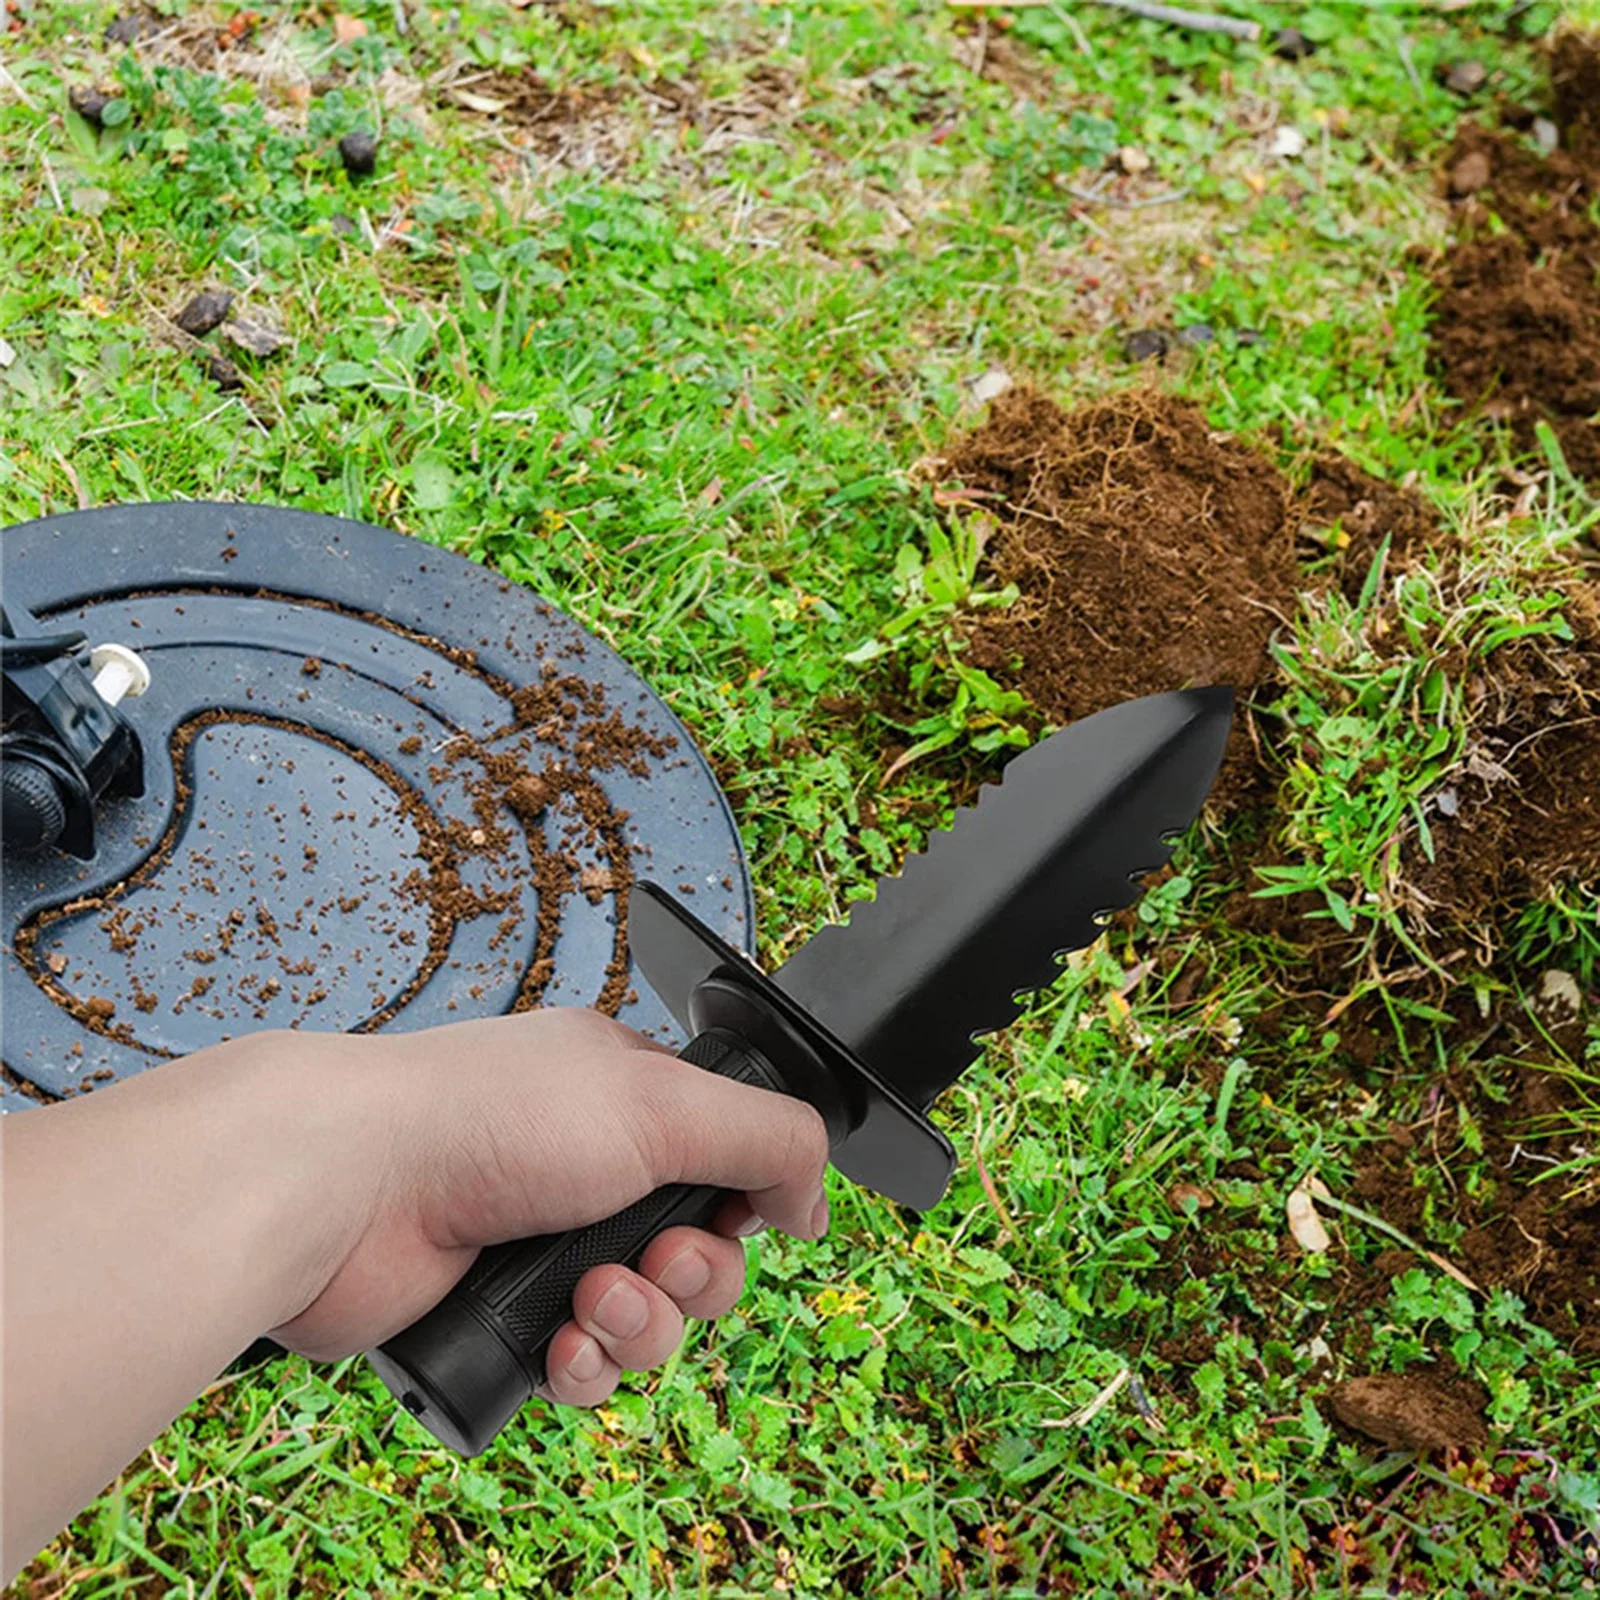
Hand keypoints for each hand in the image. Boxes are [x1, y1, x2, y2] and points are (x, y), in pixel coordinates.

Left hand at [266, 1008, 830, 1406]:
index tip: (738, 1213)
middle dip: (693, 1273)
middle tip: (657, 1258)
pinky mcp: (495, 1316)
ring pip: (644, 1318)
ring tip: (590, 1300)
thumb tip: (818, 1199)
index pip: (723, 1159)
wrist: (344, 1187)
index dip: (741, 1201)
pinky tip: (557, 1344)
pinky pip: (581, 1366)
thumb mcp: (661, 1104)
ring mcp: (537, 1241)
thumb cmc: (484, 1117)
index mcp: (620, 1096)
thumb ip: (769, 1139)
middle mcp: (582, 1166)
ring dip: (639, 1322)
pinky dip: (583, 1363)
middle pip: (694, 1250)